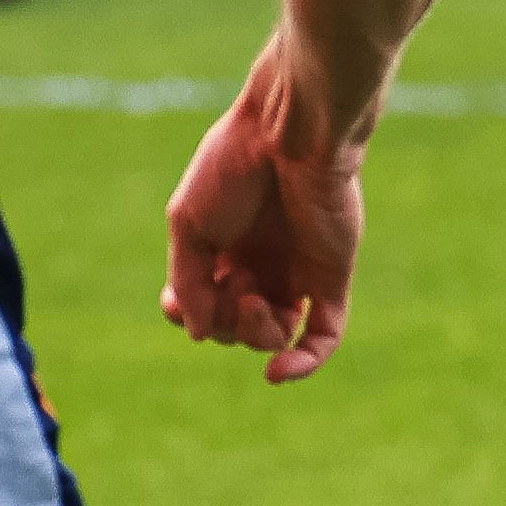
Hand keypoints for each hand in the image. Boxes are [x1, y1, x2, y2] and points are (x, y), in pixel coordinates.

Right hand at [162, 35, 367, 380]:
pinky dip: (303, 363)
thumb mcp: (190, 225)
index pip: (201, 303)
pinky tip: (277, 372)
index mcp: (223, 247)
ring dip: (253, 333)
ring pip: (273, 335)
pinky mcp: (330, 278)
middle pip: (233, 325)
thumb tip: (197, 335)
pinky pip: (323, 337)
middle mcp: (260, 263)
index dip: (185, 312)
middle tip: (226, 281)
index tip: (174, 299)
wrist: (290, 132)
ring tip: (251, 296)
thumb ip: (189, 282)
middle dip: (220, 319)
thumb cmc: (233, 166)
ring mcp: (296, 273)